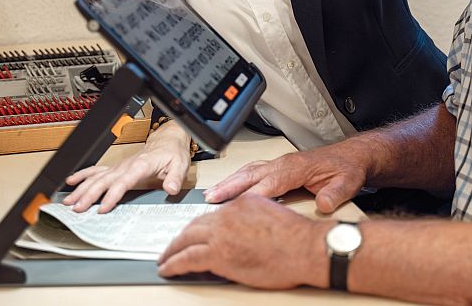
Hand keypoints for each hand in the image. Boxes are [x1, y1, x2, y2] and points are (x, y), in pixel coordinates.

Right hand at [62, 121, 192, 212]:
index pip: (124, 182)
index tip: (103, 207)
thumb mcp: (180, 165)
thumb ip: (175, 177)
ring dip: (81, 188)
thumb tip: (171, 188)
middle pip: (104, 180)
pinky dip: (82, 175)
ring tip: (68, 201)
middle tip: (78, 209)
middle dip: (89, 195)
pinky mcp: (116, 168)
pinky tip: (70, 181)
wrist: (167, 141)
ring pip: (96, 176)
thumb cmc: (172, 153)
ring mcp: (119, 166)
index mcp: (141, 165)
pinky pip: (96, 170)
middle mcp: (126, 165)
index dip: (112, 195)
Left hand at [158, 195, 329, 288]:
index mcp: (243, 202)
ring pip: (186, 239)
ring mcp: (222, 233)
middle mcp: (228, 214)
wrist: (305, 247)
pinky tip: (168, 268)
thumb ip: (253, 221)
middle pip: (196, 224)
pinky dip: (174, 263)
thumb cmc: (297, 238)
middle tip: (174, 245)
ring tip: (166, 258)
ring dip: (173, 250)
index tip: (195, 232)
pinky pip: (186, 258)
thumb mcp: (272, 216)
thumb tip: (244, 234)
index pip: (213, 214)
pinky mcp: (218, 253)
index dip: (201, 225)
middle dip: (182, 236)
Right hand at [204, 141, 369, 212]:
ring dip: (229, 182)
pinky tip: (228, 188)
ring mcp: (280, 163)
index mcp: (297, 167)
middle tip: (210, 198)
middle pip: (251, 174)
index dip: (251, 195)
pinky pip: (254, 171)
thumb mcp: (348, 183)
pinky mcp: (279, 167)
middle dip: (229, 186)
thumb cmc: (347, 169)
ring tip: (211, 195)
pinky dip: (238, 179)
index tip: (235, 208)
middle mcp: (284, 163)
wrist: (353, 157)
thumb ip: (336, 193)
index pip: (269, 183)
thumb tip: (323, 204)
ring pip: (249, 171)